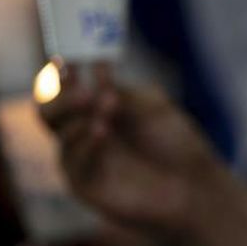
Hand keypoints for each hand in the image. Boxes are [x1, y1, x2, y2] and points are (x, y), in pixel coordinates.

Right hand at [39, 63, 230, 236]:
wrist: (196, 186)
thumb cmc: (178, 145)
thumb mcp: (152, 107)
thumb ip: (121, 92)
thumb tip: (94, 71)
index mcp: (99, 110)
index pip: (67, 88)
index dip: (62, 73)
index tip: (67, 58)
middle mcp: (86, 134)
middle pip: (50, 110)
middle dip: (61, 94)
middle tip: (81, 84)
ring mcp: (84, 160)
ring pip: (59, 132)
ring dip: (78, 113)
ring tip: (108, 102)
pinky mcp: (86, 187)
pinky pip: (73, 161)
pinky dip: (84, 141)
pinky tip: (101, 129)